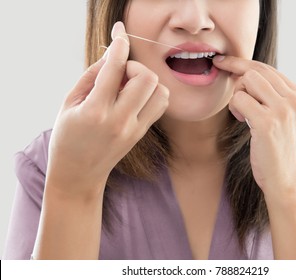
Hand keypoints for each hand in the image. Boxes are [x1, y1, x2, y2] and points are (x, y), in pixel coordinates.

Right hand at [46, 22, 168, 197]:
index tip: (121, 35)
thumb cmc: (68, 137)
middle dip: (135, 66)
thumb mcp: (69, 102)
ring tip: (128, 87)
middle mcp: (119, 120)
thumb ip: (92, 76)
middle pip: (147, 78)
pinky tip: (135, 97)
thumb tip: (113, 54)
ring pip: (160, 91)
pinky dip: (152, 93)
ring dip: (146, 81)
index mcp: (95, 111)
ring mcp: (135, 129)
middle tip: (120, 74)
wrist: (79, 174)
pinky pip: (160, 105)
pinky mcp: (142, 133)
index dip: (119, 46)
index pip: (114, 69)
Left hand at [213, 56, 295, 198]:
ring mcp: (283, 110)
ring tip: (243, 114)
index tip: (224, 61)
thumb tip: (244, 73)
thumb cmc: (278, 150)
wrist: (286, 181)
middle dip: (236, 74)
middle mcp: (295, 99)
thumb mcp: (283, 118)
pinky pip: (239, 99)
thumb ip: (272, 96)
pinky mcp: (267, 122)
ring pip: (248, 80)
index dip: (243, 64)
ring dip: (238, 95)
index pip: (268, 69)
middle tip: (225, 80)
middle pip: (257, 70)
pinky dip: (235, 108)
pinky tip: (242, 121)